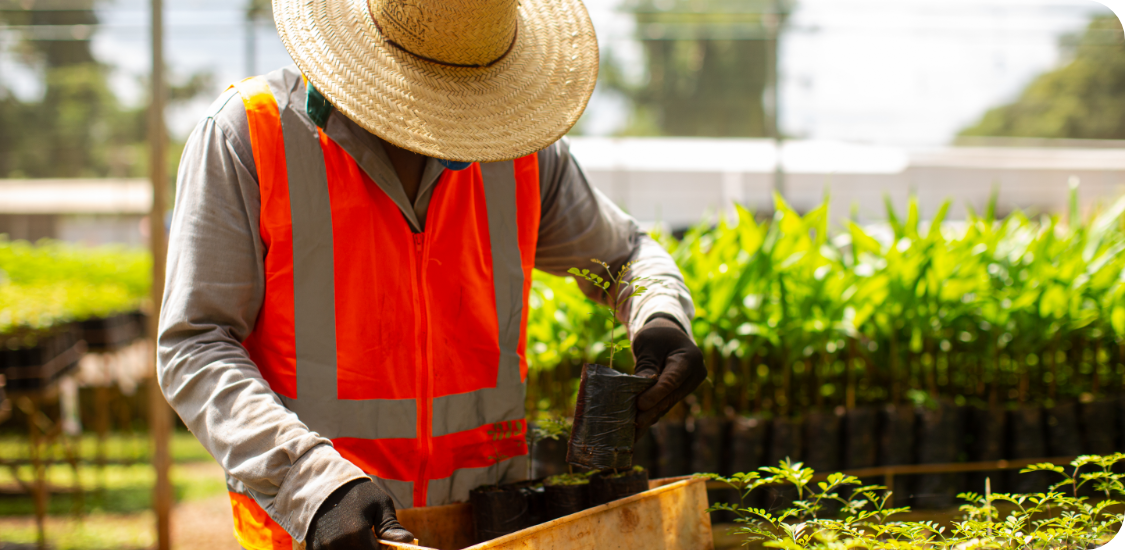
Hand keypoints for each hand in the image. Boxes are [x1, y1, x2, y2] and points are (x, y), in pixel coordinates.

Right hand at [307, 479, 414, 548]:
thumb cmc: (356, 493)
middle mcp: (336, 546)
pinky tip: (349, 540)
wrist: (323, 485)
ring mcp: (322, 548)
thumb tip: (408, 540)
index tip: (385, 545)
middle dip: (370, 549)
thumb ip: (391, 526)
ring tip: (362, 536)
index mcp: (355, 535)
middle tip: (375, 540)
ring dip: (358, 548)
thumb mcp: (379, 504)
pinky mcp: (314, 549)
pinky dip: (345, 547)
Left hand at [632, 315, 705, 436]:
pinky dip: (653, 413)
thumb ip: (646, 367)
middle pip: (671, 395)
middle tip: (634, 423)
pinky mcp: (681, 392)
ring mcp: (690, 385)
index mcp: (690, 358)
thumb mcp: (648, 346)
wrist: (668, 333)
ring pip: (668, 403)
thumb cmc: (656, 336)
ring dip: (651, 416)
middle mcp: (695, 374)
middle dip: (651, 410)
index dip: (656, 394)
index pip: (672, 380)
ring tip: (634, 431)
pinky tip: (639, 428)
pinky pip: (666, 403)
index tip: (640, 405)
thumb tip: (639, 392)